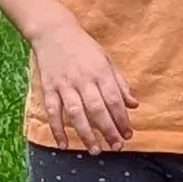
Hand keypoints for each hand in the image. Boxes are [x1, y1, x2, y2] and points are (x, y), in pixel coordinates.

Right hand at [31, 15, 135, 150]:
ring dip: (86, 134)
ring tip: (95, 150)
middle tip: (116, 147)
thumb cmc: (84, 47)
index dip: (122, 119)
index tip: (128, 135)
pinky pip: (53, 112)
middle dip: (108, 130)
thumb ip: (120, 84)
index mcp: (100, 72)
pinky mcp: (49, 88)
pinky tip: (63, 144)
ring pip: (76, 114)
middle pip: (97, 110)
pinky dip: (57, 129)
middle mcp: (83, 79)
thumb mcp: (107, 60)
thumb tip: (134, 105)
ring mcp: (64, 84)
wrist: (54, 31)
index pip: (114, 100)